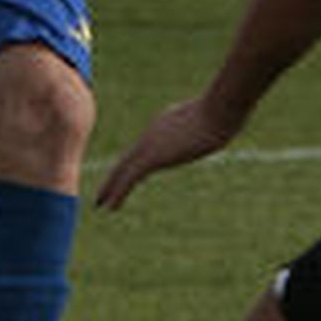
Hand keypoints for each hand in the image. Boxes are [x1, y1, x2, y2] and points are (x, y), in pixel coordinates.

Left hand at [95, 94, 243, 210]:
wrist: (216, 113)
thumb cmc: (220, 114)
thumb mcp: (209, 119)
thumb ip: (205, 126)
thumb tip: (216, 130)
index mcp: (161, 128)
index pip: (141, 149)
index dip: (129, 164)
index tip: (122, 174)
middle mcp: (150, 137)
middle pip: (127, 160)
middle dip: (114, 178)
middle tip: (102, 194)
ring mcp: (149, 146)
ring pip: (124, 171)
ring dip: (111, 188)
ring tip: (101, 203)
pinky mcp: (153, 157)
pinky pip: (129, 178)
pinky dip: (117, 192)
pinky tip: (108, 206)